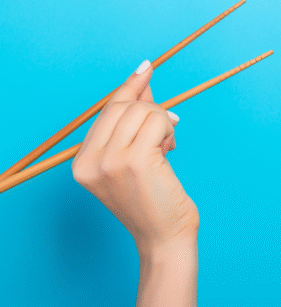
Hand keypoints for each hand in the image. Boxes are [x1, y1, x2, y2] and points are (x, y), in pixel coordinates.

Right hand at [71, 60, 198, 256]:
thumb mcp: (134, 158)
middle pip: (123, 106)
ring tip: (167, 145)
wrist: (164, 238)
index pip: (106, 111)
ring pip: (143, 111)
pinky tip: (170, 150)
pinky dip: (169, 130)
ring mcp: (110, 161)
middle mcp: (90, 161)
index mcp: (83, 162)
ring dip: (163, 122)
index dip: (129, 88)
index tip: (145, 68)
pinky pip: (158, 122)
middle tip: (167, 128)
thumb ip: (134, 122)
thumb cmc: (152, 200)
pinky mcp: (134, 161)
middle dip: (151, 110)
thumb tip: (143, 82)